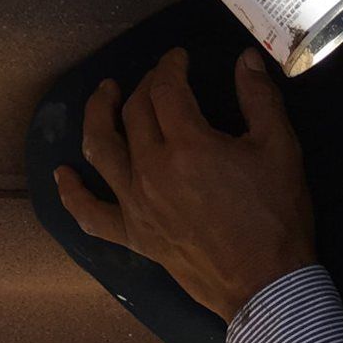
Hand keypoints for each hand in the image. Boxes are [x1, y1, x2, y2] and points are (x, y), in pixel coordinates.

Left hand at [55, 47, 315, 323]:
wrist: (267, 285)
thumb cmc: (276, 215)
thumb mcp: (280, 149)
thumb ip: (260, 98)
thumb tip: (244, 57)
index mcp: (187, 144)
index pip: (166, 89)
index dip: (170, 66)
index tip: (179, 58)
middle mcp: (152, 169)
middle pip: (134, 112)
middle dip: (145, 86)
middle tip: (160, 79)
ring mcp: (136, 203)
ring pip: (101, 149)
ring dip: (97, 116)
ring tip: (105, 96)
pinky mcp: (133, 235)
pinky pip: (91, 213)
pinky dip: (72, 194)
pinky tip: (62, 175)